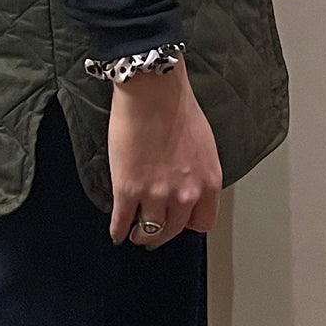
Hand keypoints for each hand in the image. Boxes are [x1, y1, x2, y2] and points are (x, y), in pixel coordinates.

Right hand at [106, 59, 222, 247]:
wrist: (153, 90)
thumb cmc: (177, 107)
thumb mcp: (203, 145)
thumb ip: (197, 171)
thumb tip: (186, 183)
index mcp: (208, 182)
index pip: (203, 222)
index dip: (188, 223)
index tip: (180, 222)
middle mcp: (185, 194)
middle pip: (174, 230)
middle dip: (163, 232)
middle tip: (154, 232)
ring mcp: (155, 195)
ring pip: (149, 231)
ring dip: (141, 234)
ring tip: (135, 233)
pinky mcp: (127, 191)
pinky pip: (122, 221)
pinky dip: (118, 230)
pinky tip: (117, 231)